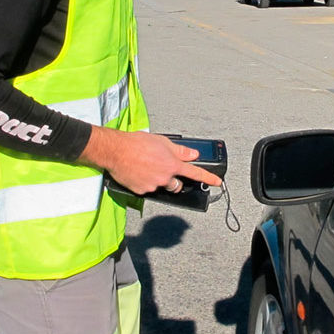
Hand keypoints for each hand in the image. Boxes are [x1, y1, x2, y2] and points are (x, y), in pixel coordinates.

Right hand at [78, 128, 222, 194]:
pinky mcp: (142, 191)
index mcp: (172, 164)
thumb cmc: (136, 143)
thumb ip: (180, 150)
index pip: (196, 173)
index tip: (218, 182)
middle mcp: (165, 177)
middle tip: (161, 169)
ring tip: (146, 168)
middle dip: (173, 180)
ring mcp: (154, 186)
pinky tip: (138, 173)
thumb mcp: (162, 142)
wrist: (115, 151)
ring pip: (162, 187)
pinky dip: (145, 183)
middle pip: (177, 185)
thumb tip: (193, 154)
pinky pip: (148, 190)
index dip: (209, 178)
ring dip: (158, 180)